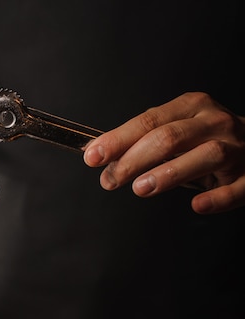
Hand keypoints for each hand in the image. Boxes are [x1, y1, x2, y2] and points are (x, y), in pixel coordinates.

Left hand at [84, 92, 244, 213]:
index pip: (148, 122)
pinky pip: (236, 188)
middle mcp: (215, 123)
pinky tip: (197, 205)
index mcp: (191, 107)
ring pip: (204, 156)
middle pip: (170, 137)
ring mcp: (237, 148)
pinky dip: (216, 197)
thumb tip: (100, 152)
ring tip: (140, 188)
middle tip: (111, 179)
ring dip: (169, 173)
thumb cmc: (205, 138)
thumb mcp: (175, 130)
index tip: (93, 156)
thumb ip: (142, 140)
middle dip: (134, 160)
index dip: (118, 139)